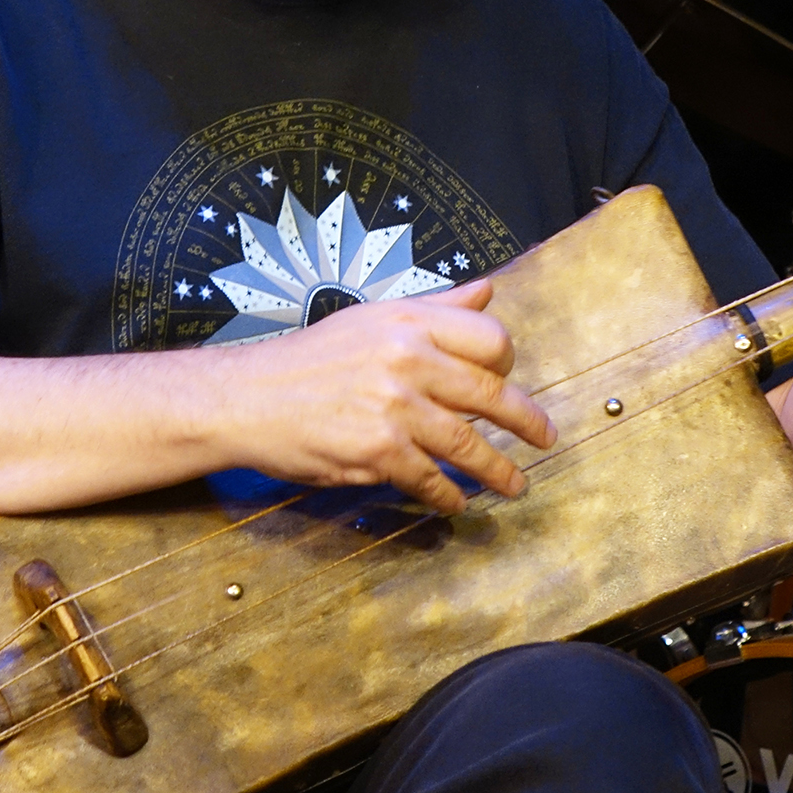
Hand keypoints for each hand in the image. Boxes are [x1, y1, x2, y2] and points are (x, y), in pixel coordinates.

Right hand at [212, 279, 556, 513]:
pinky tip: (456, 502)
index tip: (511, 380)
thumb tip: (487, 290)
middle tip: (545, 439)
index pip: (490, 338)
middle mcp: (408, 360)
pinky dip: (448, 496)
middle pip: (490, 393)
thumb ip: (436, 308)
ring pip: (467, 445)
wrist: (247, 397)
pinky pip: (430, 479)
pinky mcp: (377, 451)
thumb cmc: (311, 359)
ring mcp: (395, 408)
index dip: (509, 362)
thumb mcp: (373, 318)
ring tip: (514, 485)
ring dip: (497, 471)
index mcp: (410, 322)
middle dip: (526, 423)